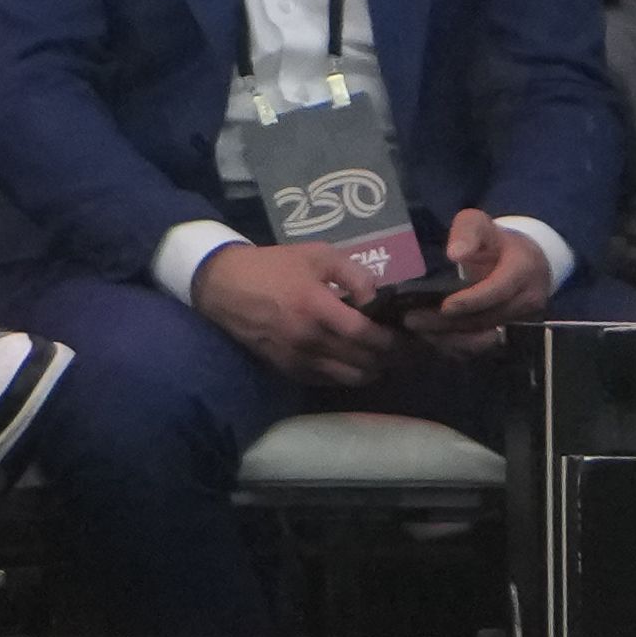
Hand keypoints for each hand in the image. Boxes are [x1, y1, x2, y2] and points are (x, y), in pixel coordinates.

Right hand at [187, 237, 401, 389]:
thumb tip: (379, 299)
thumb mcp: (316, 255)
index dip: (394, 342)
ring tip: (385, 359)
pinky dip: (349, 374)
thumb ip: (354, 274)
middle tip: (408, 351)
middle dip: (392, 360)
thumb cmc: (273, 266)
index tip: (410, 338)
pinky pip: (330, 380)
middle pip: (365, 362)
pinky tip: (355, 361)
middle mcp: (310, 340)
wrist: (225, 287)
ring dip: (373, 371)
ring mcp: (299, 359)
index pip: (367, 336)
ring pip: (351, 378)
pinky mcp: (290, 370)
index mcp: (317, 307)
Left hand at [427, 213, 561, 340]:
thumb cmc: (495, 240)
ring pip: (483, 336)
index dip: (471, 300)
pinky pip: (483, 344)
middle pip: (487, 318)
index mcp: (523, 269)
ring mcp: (520, 319)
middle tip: (413, 320)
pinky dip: (458, 343)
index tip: (444, 306)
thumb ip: (468, 233)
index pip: (498, 291)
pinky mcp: (510, 331)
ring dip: (450, 336)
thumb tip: (455, 254)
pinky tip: (433, 336)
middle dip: (450, 322)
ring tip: (418, 329)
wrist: (525, 261)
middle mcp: (527, 299)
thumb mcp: (480, 224)